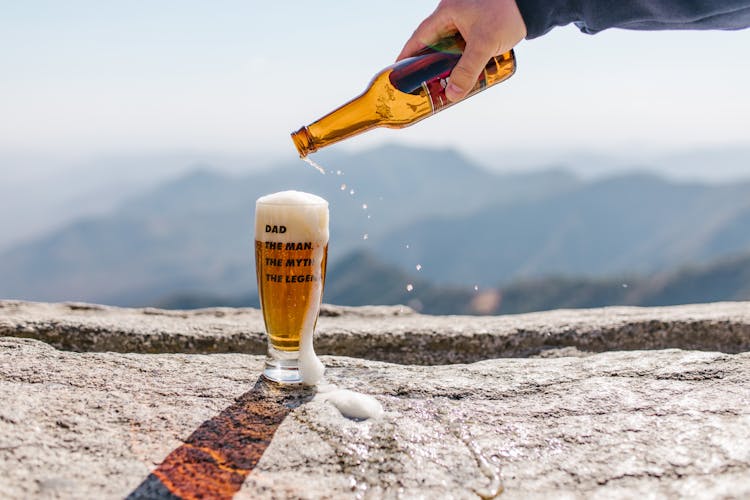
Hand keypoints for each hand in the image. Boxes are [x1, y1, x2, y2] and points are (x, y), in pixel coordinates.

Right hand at [397, 0, 525, 101]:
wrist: (534, 4)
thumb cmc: (507, 14)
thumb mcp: (484, 44)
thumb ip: (467, 71)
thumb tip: (451, 96)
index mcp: (446, 13)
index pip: (419, 37)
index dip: (407, 56)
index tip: (397, 73)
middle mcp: (454, 15)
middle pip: (433, 44)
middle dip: (427, 65)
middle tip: (421, 86)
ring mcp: (467, 21)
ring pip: (450, 48)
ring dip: (446, 66)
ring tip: (442, 86)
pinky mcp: (481, 27)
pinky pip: (464, 47)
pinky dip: (461, 61)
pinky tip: (464, 76)